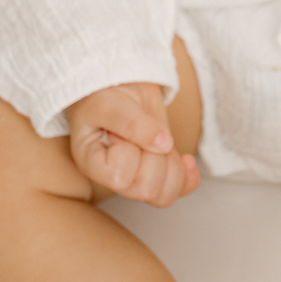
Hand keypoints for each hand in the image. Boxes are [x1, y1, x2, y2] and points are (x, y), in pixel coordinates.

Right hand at [67, 82, 198, 206]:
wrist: (120, 86)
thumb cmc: (104, 94)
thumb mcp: (111, 102)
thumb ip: (133, 122)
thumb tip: (163, 143)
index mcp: (91, 162)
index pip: (119, 175)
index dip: (131, 149)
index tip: (122, 127)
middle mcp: (112, 178)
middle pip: (145, 189)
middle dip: (154, 156)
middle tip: (144, 132)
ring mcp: (136, 179)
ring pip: (163, 195)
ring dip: (171, 165)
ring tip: (160, 141)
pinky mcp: (158, 175)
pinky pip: (179, 191)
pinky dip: (189, 177)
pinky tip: (186, 159)